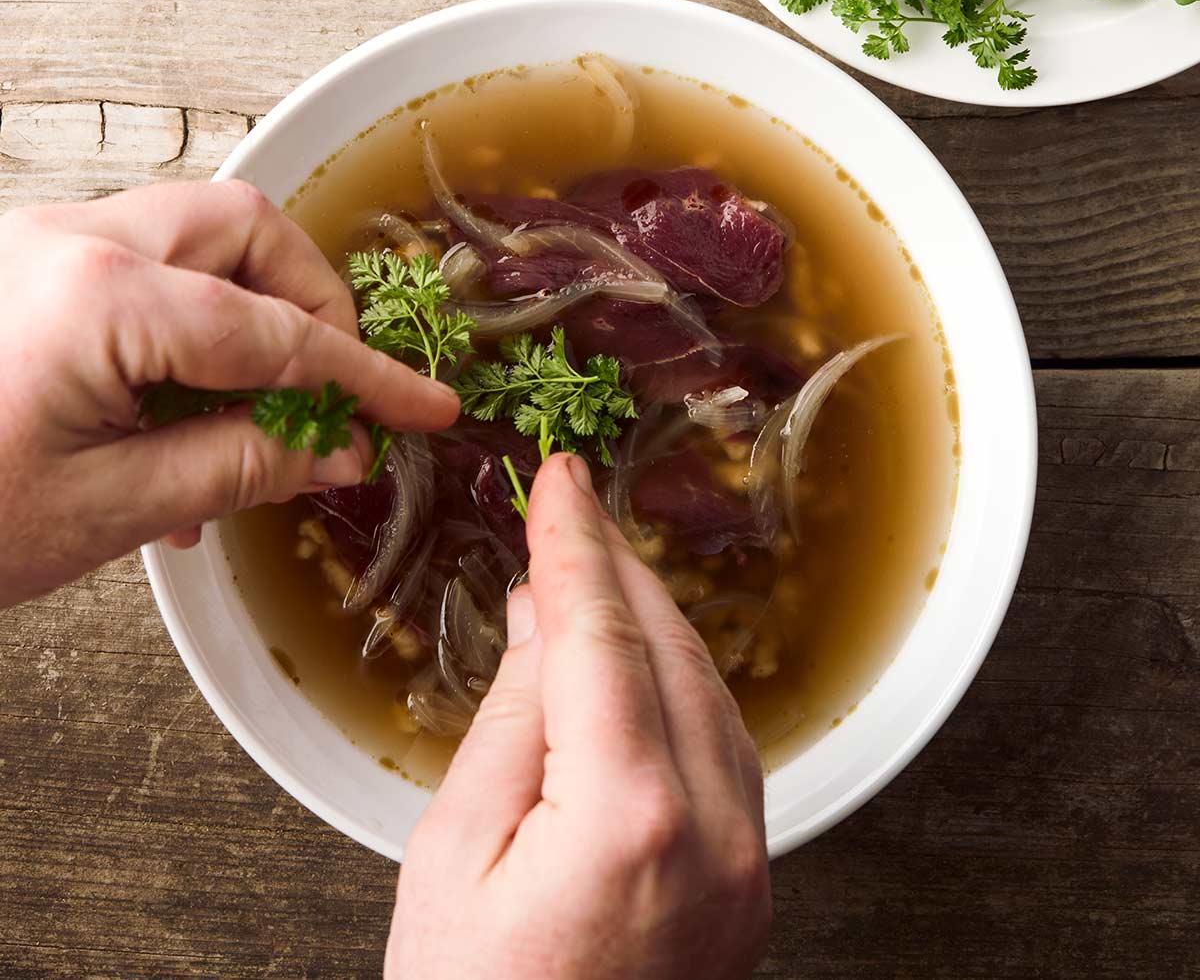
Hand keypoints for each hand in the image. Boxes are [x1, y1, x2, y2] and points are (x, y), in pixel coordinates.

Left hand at [0, 182, 458, 607]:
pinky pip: (140, 262)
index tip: (423, 407)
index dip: (362, 378)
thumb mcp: (106, 510)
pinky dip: (190, 317)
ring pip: (192, 231)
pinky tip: (188, 407)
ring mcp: (41, 244)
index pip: (275, 332)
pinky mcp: (25, 268)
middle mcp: (72, 239)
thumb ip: (240, 463)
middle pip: (240, 226)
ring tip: (257, 405)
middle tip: (332, 386)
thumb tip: (338, 452)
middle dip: (306, 299)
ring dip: (248, 304)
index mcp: (99, 294)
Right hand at [388, 454, 770, 979]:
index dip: (573, 543)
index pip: (601, 634)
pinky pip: (724, 751)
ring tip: (586, 580)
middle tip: (565, 514)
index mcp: (630, 818)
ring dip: (649, 624)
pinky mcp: (751, 890)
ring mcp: (748, 867)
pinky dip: (677, 690)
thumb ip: (513, 718)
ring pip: (709, 692)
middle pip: (671, 650)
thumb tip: (540, 620)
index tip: (556, 478)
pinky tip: (632, 668)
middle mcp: (716, 834)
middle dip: (615, 572)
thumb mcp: (455, 856)